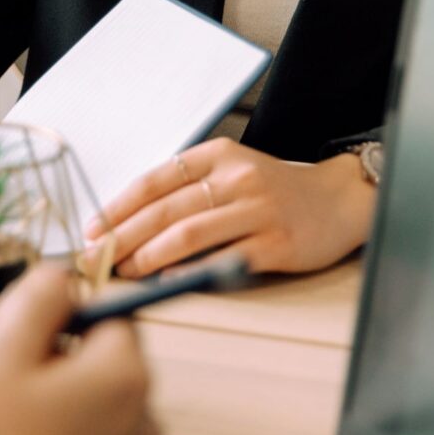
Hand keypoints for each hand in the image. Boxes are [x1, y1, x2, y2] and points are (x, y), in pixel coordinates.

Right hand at [0, 265, 157, 434]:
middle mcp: (142, 414)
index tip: (21, 331)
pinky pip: (86, 432)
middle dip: (49, 352)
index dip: (61, 313)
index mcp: (124, 374)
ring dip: (45, 391)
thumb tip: (64, 274)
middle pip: (99, 352)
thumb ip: (38, 297)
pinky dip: (52, 427)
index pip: (110, 309)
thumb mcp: (1, 353)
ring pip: (87, 393)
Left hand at [85, 138, 375, 277]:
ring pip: (189, 232)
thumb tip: (131, 220)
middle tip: (97, 257)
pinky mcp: (277, 243)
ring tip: (125, 270)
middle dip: (124, 236)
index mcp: (218, 155)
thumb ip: (190, 186)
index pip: (155, 180)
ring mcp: (258, 210)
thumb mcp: (232, 170)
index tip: (93, 228)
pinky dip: (191, 270)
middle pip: (166, 209)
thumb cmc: (276, 190)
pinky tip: (168, 279)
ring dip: (149, 255)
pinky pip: (224, 258)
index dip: (119, 206)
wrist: (340, 200)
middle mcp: (236, 178)